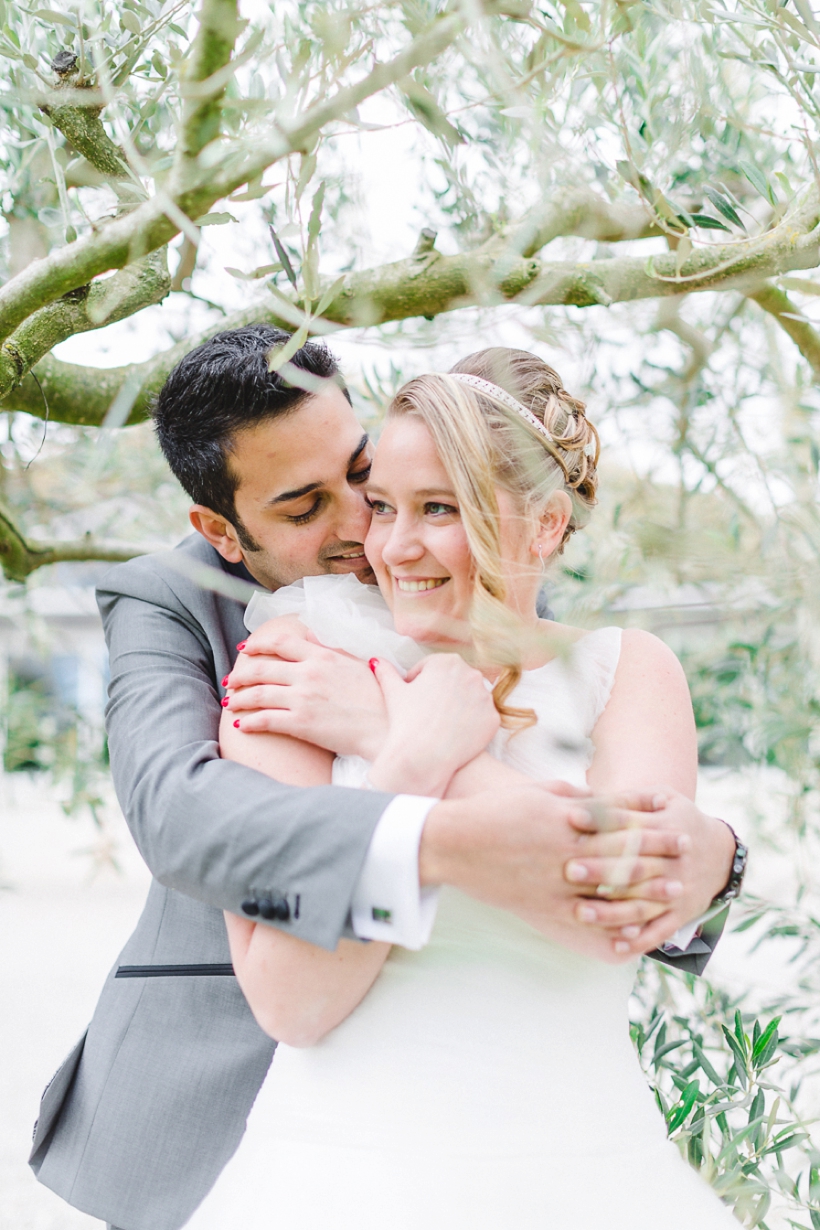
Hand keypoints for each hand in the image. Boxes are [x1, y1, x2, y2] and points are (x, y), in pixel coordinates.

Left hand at [226, 617, 386, 758]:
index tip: (245, 649)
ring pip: (258, 694)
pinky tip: (241, 725)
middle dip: (240, 675)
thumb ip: (331, 649)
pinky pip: (266, 720)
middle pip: (262, 669)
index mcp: (322, 656)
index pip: (280, 643)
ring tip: (231, 703)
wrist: (386, 727)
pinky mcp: (301, 723)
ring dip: (239, 698)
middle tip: (231, 680)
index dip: (257, 644)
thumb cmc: (379, 696)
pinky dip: (249, 721)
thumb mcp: (357, 664)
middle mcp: (308, 674)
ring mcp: (303, 698)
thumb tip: (312, 635)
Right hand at [367, 655, 499, 796]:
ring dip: (459, 706)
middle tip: (427, 712)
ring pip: (470, 698)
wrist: (423, 756)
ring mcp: (485, 697)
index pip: (432, 668)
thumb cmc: (405, 721)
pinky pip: (482, 718)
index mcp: (447, 661)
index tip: (413, 698)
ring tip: (441, 723)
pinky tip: (455, 733)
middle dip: (442, 692)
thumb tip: (375, 661)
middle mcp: (471, 674)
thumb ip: (385, 672)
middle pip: (454, 681)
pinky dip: (472, 724)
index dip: (419, 683)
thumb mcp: (393, 692)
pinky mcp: (493, 719)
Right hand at [419, 787, 662, 962]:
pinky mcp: (543, 907)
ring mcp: (555, 881)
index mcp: (563, 817)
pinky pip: (584, 922)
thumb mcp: (537, 792)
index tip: (675, 815)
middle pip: (623, 851)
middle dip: (659, 851)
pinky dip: (612, 927)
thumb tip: (605, 799)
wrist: (453, 844)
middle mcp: (564, 849)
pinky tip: (635, 931)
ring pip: (612, 889)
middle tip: (688, 850)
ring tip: (675, 890)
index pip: (618, 817)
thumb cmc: (494, 812)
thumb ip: (575, 798)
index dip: (649, 818)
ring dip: (648, 890)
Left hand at [565, 790, 735, 955]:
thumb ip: (633, 798)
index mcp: (667, 828)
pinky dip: (640, 940)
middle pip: (633, 867)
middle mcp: (673, 862)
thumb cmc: (680, 821)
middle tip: (568, 869)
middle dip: (601, 869)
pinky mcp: (681, 914)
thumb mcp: (665, 798)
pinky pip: (659, 930)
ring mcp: (678, 891)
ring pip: (642, 904)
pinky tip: (616, 945)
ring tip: (581, 913)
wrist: (721, 854)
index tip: (571, 819)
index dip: (601, 821)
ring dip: (612, 911)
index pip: (630, 824)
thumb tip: (594, 796)